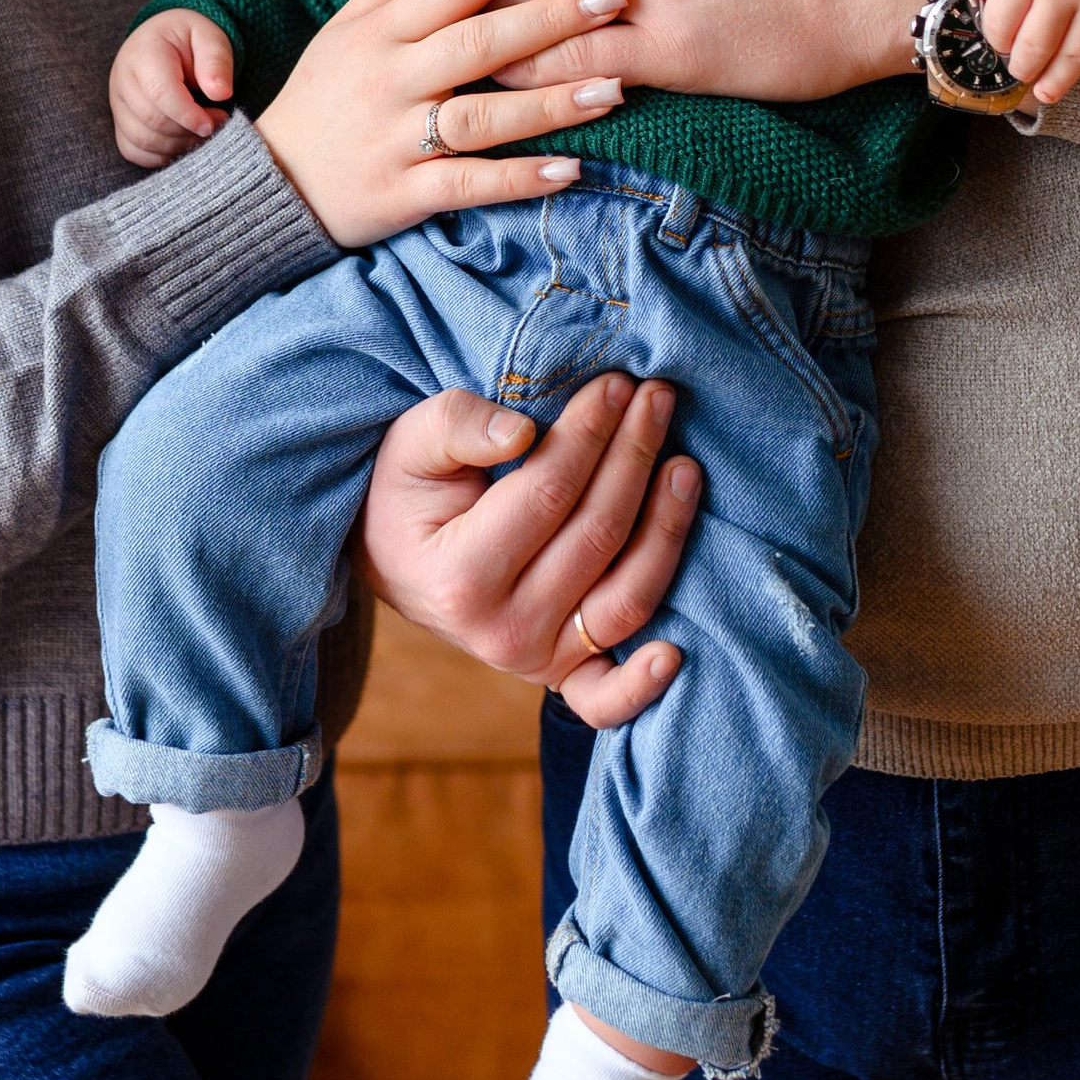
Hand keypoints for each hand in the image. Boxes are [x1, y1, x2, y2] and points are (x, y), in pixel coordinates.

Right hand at [110, 10, 235, 166]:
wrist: (166, 40)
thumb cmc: (190, 40)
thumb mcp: (210, 37)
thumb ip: (216, 62)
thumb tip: (221, 93)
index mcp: (144, 52)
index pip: (160, 92)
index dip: (188, 114)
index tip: (213, 122)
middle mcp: (123, 78)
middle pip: (151, 120)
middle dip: (188, 130)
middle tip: (217, 121)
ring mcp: (118, 102)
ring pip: (141, 139)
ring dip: (177, 144)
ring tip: (202, 131)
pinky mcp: (119, 121)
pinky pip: (132, 150)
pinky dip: (160, 155)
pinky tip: (183, 141)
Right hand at [253, 0, 633, 252]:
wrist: (270, 184)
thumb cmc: (323, 96)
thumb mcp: (348, 28)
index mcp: (382, 31)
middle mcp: (391, 79)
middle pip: (479, 41)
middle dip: (552, 16)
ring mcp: (398, 137)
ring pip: (483, 115)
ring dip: (551, 103)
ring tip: (616, 88)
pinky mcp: (404, 193)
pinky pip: (469, 184)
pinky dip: (518, 180)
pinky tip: (571, 171)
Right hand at [360, 374, 697, 727]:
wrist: (393, 562)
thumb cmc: (406, 493)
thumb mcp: (412, 444)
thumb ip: (458, 426)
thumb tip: (523, 432)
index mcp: (459, 576)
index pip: (549, 493)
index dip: (591, 433)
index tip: (617, 383)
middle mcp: (500, 632)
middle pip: (597, 536)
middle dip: (634, 457)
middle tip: (657, 398)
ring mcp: (534, 661)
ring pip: (626, 598)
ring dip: (667, 529)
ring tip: (685, 466)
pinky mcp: (559, 675)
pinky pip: (607, 696)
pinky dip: (643, 685)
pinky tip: (676, 652)